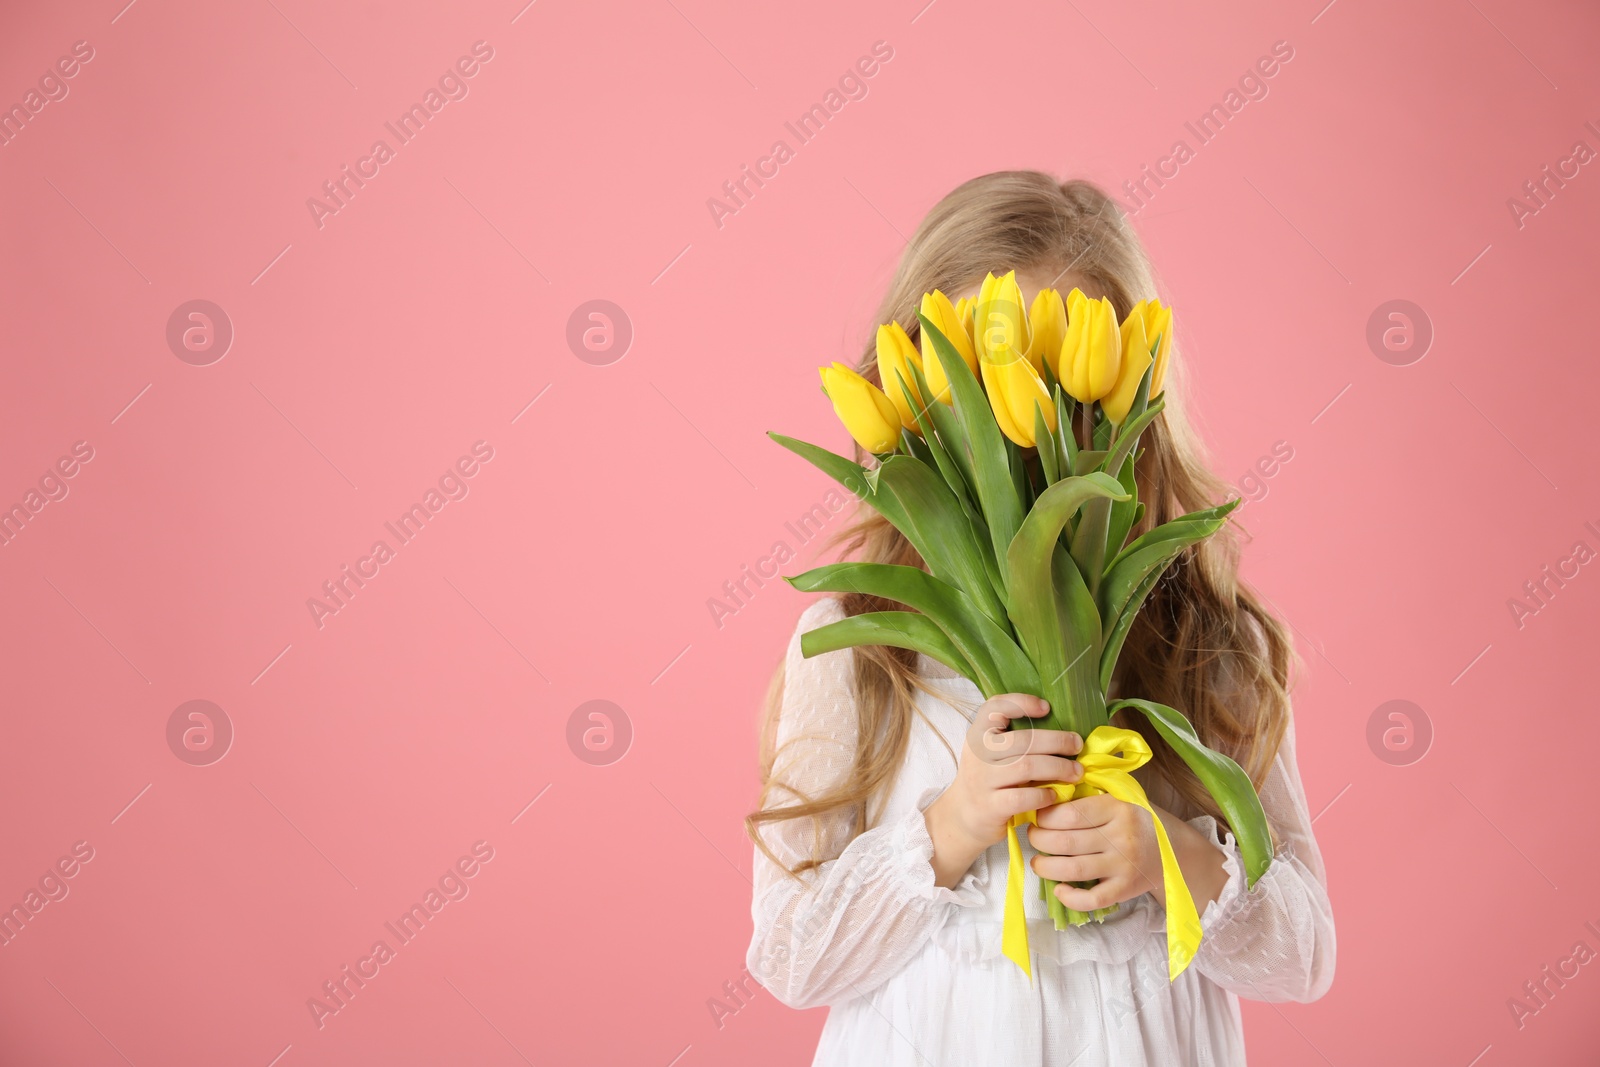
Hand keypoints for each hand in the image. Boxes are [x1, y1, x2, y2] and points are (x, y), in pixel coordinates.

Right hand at [923, 694, 1082, 887]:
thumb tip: (1063, 727)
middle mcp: (978, 753)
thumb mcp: (991, 752)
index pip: (995, 706)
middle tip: (1077, 746)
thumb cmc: (989, 777)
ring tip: (1076, 772)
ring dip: (1058, 768)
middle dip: (1057, 741)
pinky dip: (1043, 795)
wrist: (963, 815)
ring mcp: (982, 780)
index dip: (1022, 702)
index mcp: (978, 733)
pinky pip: (1022, 797)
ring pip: (1026, 767)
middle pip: (1023, 740)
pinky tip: (1054, 795)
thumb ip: (1015, 738)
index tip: (1046, 708)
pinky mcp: (990, 806)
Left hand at [1027, 795, 1229, 912]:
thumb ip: (1088, 798)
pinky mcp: (1125, 890)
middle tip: (1033, 837)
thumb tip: (1043, 797)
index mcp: (1117, 808)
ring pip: (1074, 869)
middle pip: (1066, 840)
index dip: (1045, 816)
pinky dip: (1070, 897)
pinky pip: (1092, 899)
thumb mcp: (1118, 799)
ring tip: (1038, 862)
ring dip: (1046, 867)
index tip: (1037, 817)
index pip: (1070, 812)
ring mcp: (1124, 865)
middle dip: (1039, 840)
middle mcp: (1122, 836)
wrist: (1174, 851)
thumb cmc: (1134, 821)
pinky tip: (1058, 889)